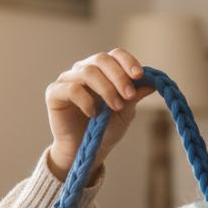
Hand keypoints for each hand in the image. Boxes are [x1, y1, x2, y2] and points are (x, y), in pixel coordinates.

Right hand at [45, 48, 157, 181]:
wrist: (87, 152)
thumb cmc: (105, 130)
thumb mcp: (125, 112)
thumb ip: (135, 95)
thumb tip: (153, 82)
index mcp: (102, 70)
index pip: (115, 55)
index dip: (128, 62)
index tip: (139, 76)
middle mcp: (84, 70)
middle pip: (101, 59)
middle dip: (119, 76)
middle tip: (128, 95)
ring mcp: (67, 80)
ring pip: (87, 72)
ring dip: (106, 89)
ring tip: (115, 107)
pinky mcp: (54, 93)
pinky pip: (71, 88)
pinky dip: (86, 100)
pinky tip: (93, 114)